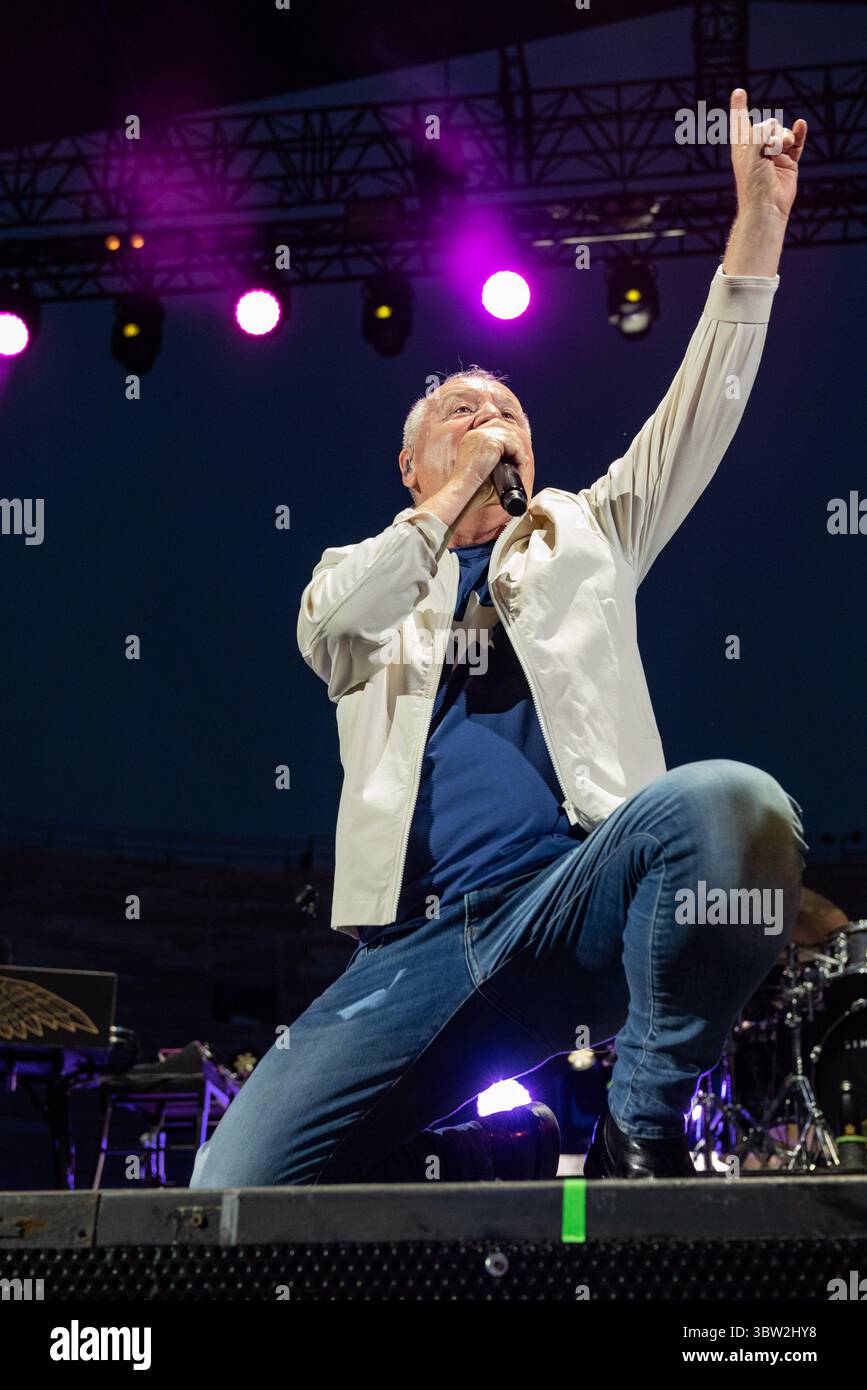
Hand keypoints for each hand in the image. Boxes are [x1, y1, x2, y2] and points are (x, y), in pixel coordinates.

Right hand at [454, 421, 527, 493]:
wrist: (462, 491)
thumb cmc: (471, 489)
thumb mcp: (486, 472)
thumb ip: (502, 464)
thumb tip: (525, 459)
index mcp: (471, 438)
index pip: (494, 428)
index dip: (506, 442)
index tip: (512, 458)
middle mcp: (476, 433)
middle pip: (505, 429)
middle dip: (515, 446)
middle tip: (519, 464)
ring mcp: (483, 435)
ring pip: (512, 438)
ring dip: (518, 454)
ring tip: (519, 470)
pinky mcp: (492, 442)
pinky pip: (514, 446)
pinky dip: (520, 459)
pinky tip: (518, 469)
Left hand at [729, 87, 807, 219]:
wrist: (767, 207)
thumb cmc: (754, 184)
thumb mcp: (751, 154)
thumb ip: (760, 134)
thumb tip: (773, 126)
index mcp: (742, 148)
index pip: (741, 123)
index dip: (740, 107)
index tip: (739, 93)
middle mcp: (758, 150)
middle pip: (769, 126)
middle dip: (773, 131)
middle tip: (770, 147)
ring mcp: (774, 155)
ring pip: (783, 133)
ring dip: (785, 137)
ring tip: (782, 148)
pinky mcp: (789, 162)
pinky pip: (796, 143)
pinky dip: (799, 134)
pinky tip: (801, 125)